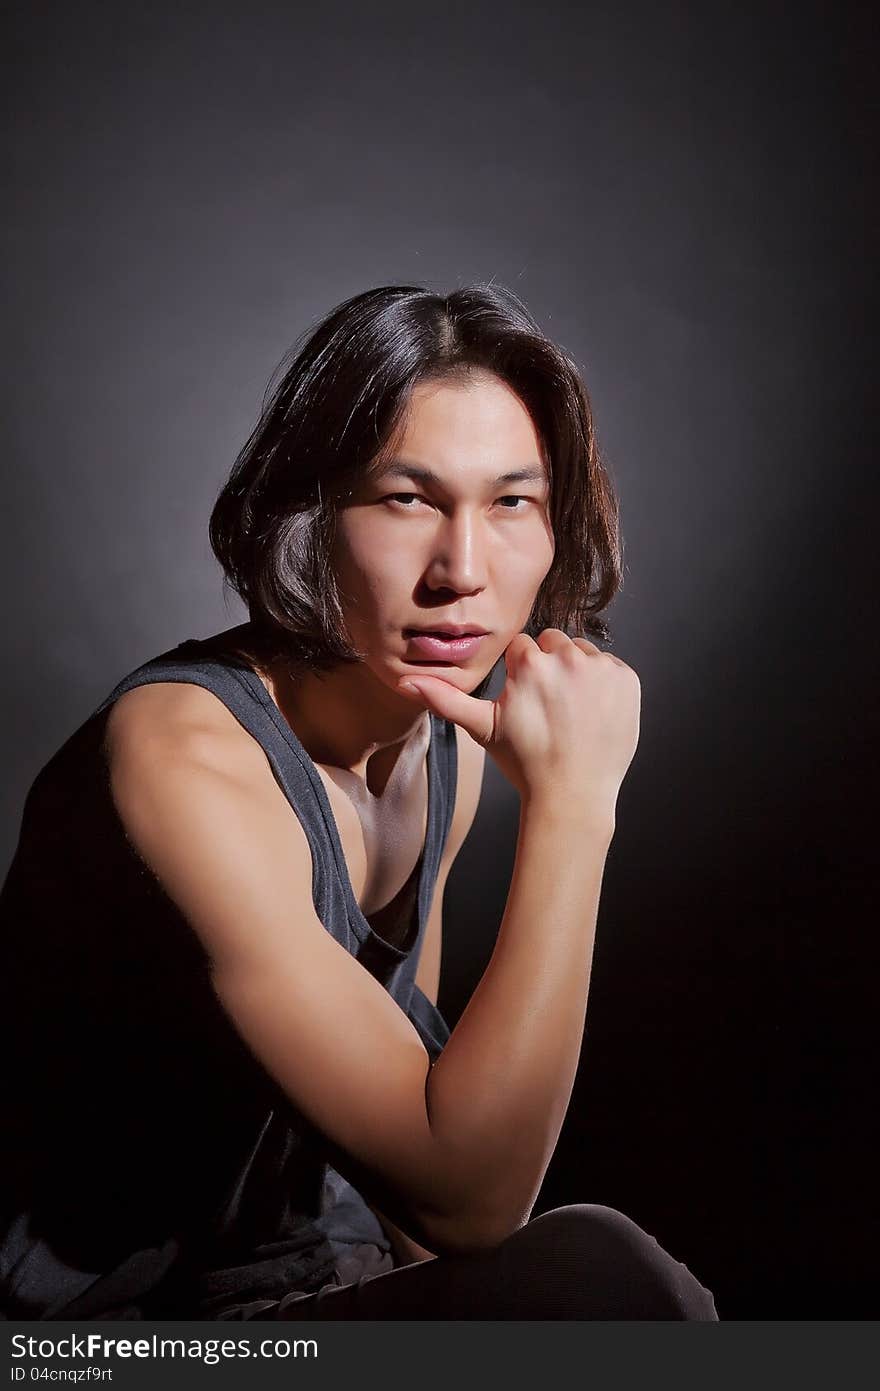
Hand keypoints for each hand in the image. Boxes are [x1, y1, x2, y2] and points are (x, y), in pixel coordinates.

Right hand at [399, 629, 640, 819]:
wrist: (572, 796)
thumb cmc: (524, 763)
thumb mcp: (482, 728)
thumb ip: (445, 699)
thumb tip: (405, 682)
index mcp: (530, 663)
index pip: (523, 646)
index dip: (521, 674)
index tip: (526, 701)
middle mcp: (568, 658)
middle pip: (554, 643)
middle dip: (549, 667)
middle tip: (548, 707)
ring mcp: (601, 669)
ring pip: (583, 653)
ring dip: (578, 673)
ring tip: (571, 712)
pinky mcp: (628, 680)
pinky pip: (612, 668)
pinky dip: (605, 686)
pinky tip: (593, 714)